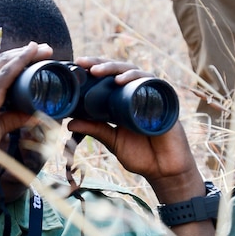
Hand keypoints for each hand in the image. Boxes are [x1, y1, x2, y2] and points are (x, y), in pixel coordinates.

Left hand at [67, 57, 202, 203]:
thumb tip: (69, 122)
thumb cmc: (141, 155)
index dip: (93, 68)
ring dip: (114, 68)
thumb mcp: (112, 140)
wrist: (165, 171)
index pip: (107, 77)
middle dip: (99, 63)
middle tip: (82, 63)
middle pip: (118, 70)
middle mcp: (136, 94)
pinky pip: (152, 83)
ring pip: (133, 72)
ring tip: (97, 71)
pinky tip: (122, 80)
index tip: (75, 65)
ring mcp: (151, 96)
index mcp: (122, 100)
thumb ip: (94, 129)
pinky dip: (137, 78)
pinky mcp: (165, 101)